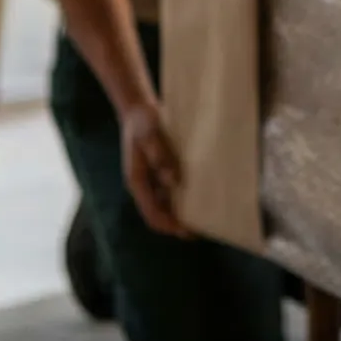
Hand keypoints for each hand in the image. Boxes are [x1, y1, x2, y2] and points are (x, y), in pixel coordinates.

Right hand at [120, 102, 189, 237]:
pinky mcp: (157, 172)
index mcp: (137, 181)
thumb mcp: (150, 134)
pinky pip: (169, 191)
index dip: (169, 225)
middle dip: (177, 224)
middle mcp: (143, 185)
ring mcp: (149, 180)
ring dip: (180, 212)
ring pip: (165, 204)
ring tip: (204, 215)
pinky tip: (198, 195)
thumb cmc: (143, 122)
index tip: (187, 231)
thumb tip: (173, 179)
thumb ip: (160, 155)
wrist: (138, 108)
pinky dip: (181, 197)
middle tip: (202, 229)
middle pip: (159, 213)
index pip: (152, 213)